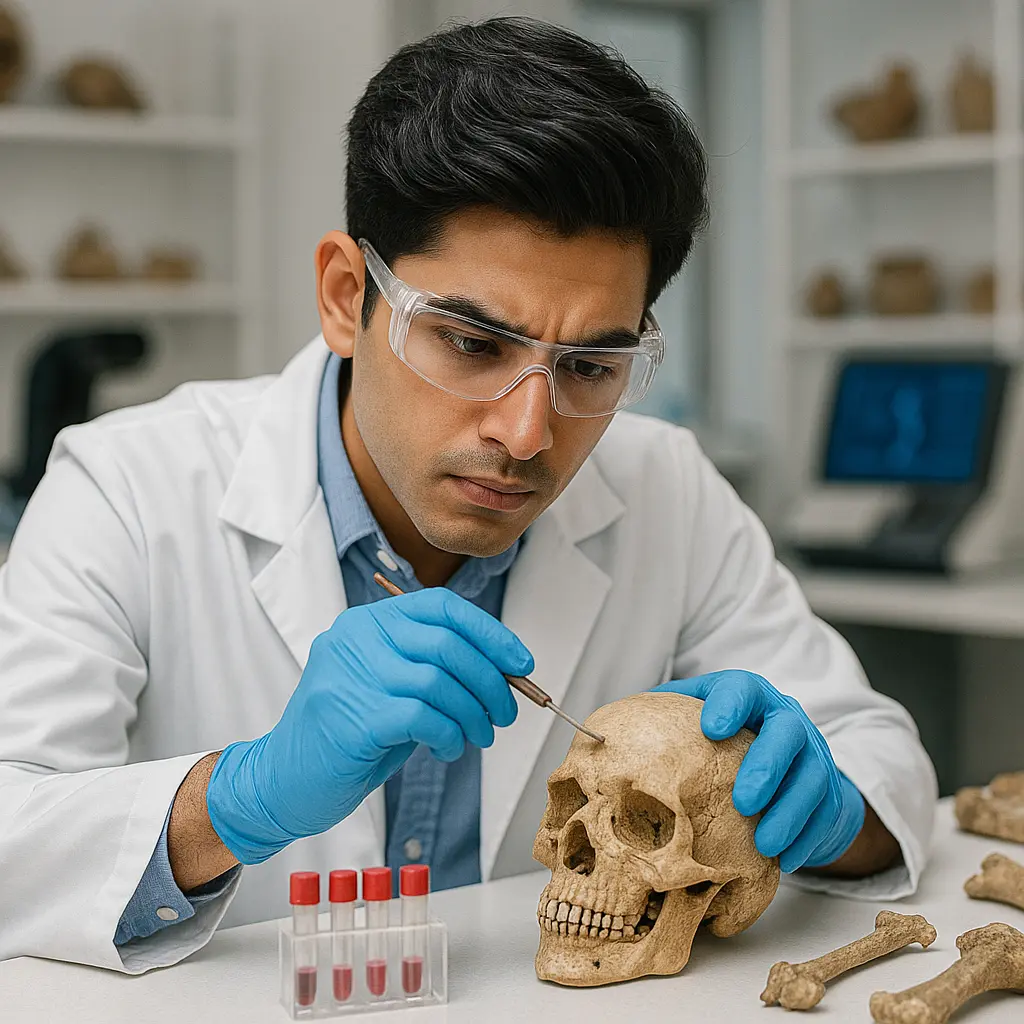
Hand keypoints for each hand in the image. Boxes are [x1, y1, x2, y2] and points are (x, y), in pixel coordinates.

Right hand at [207, 588, 532, 863]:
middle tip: (504, 713)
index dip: (490, 633)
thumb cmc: (349, 731)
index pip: (442, 607)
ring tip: (478, 736)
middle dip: (490, 682)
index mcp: (367, 621)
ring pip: (440, 683)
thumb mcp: (390, 685)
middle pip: (447, 644)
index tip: (521, 664)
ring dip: (474, 714)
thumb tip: (504, 671)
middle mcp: (356, 638)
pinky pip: (425, 718)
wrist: (282, 780)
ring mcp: (350, 675)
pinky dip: (449, 735)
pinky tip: (446, 748)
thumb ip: (435, 669)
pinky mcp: (352, 718)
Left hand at [654, 670, 864, 872]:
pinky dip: (806, 839)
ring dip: (789, 813)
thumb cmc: (722, 743)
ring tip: (764, 844)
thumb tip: (598, 737)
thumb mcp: (692, 720)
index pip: (743, 688)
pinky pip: (825, 815)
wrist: (784, 763)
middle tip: (743, 800)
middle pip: (787, 733)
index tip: (711, 727)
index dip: (730, 704)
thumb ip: (657, 721)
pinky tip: (785, 860)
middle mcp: (785, 720)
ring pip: (813, 778)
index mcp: (748, 698)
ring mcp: (814, 755)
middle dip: (767, 766)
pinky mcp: (830, 792)